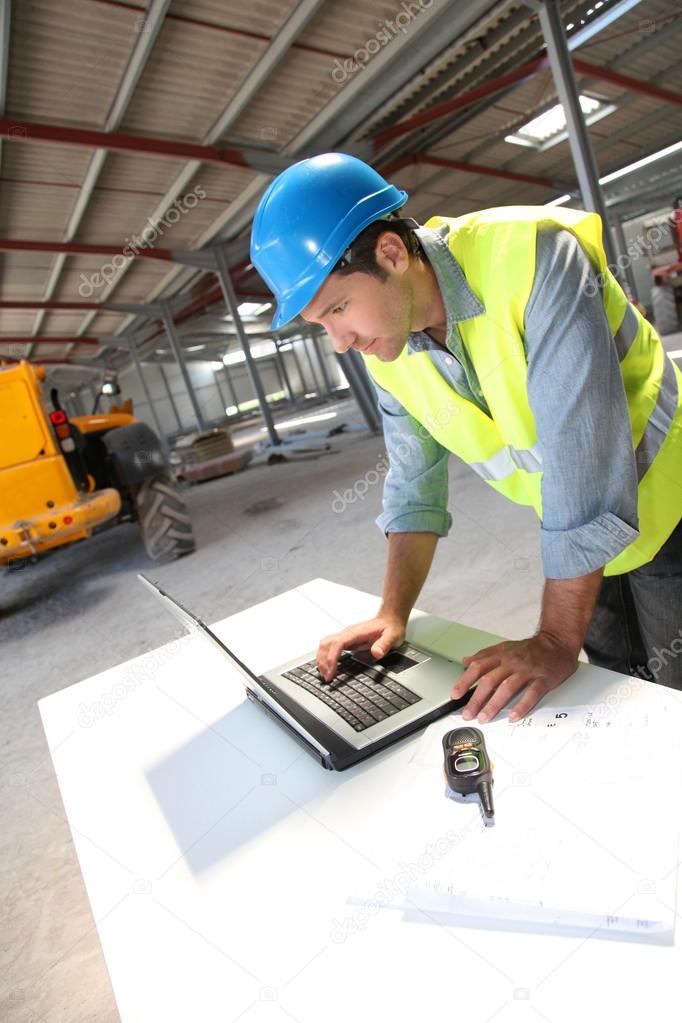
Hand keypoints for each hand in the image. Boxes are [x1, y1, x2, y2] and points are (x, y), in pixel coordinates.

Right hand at [317, 613, 405, 681]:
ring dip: (322, 659)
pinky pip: (330, 647)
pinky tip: (328, 666)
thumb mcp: (392, 636)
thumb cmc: (390, 627)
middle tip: (327, 677)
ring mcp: (346, 637)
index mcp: (356, 632)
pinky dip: (326, 657)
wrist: (390, 620)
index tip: (331, 672)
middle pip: (327, 644)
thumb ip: (384, 644)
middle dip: (323, 661)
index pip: (337, 644)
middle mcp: (348, 633)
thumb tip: (376, 652)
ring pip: (325, 644)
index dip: (331, 658)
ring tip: (325, 674)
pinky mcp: (347, 641)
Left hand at [450, 632, 578, 722]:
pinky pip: (531, 693)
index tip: (455, 695)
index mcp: (502, 656)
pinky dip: (522, 706)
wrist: (558, 643)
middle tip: (468, 713)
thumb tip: (466, 661)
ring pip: (508, 687)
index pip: (478, 667)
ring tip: (485, 717)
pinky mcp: (543, 679)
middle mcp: (512, 662)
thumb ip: (485, 655)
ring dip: (494, 704)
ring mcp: (528, 671)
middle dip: (476, 699)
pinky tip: (513, 716)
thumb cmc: (531, 648)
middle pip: (490, 680)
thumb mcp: (505, 647)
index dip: (465, 681)